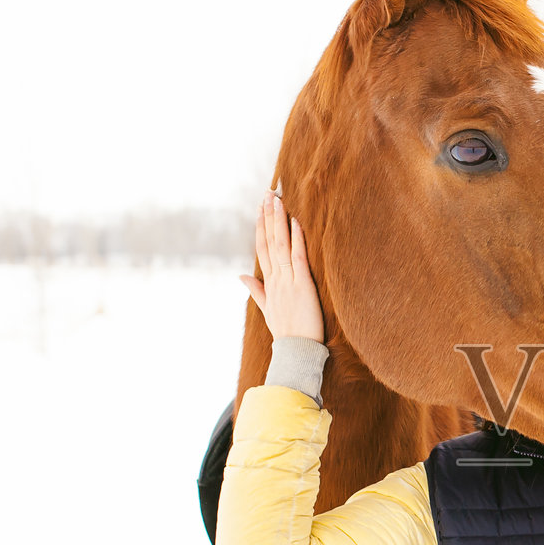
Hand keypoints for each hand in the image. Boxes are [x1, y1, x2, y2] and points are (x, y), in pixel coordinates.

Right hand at [240, 190, 323, 343]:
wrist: (296, 351)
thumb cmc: (286, 332)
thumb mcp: (267, 309)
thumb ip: (256, 290)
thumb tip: (241, 276)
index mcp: (268, 284)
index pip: (262, 249)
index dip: (260, 227)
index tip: (260, 208)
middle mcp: (275, 279)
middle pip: (268, 241)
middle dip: (267, 216)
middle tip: (267, 193)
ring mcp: (287, 281)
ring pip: (280, 245)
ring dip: (278, 220)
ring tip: (277, 199)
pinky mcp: (302, 285)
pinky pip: (297, 258)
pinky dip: (296, 239)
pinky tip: (295, 222)